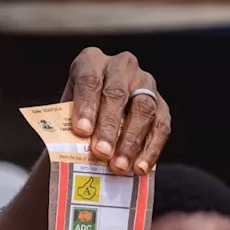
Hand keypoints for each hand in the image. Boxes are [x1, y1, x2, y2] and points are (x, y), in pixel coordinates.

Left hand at [61, 47, 170, 175]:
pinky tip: (139, 168)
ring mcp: (146, 84)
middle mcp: (122, 66)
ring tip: (118, 166)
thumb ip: (70, 126)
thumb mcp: (67, 114)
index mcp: (91, 61)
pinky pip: (161, 127)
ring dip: (130, 141)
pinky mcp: (162, 105)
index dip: (86, 105)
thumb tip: (72, 150)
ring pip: (142, 109)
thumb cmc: (79, 116)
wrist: (99, 119)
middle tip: (101, 153)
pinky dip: (150, 149)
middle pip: (117, 94)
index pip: (89, 79)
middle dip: (109, 126)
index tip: (81, 130)